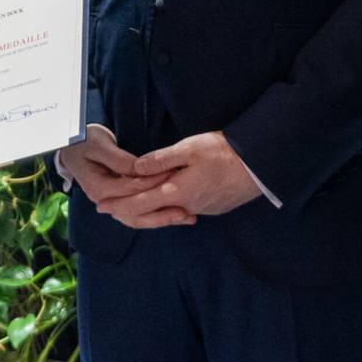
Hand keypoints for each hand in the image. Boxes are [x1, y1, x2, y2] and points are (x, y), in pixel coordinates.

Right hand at [64, 124, 191, 228]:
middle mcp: (105, 201)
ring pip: (139, 218)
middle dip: (162, 214)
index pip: (132, 189)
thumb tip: (139, 169)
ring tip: (187, 218)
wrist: (70, 145)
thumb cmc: (84, 140)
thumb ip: (120, 160)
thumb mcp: (100, 145)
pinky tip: (175, 214)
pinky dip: (156, 214)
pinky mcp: (120, 200)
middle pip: (136, 215)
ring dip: (162, 219)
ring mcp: (112, 203)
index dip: (154, 183)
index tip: (175, 175)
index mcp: (100, 188)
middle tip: (187, 212)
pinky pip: (139, 212)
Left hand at [120, 131, 262, 220]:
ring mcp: (201, 209)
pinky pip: (185, 210)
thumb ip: (161, 159)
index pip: (139, 203)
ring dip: (150, 209)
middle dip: (129, 210)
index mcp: (176, 192)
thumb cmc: (224, 153)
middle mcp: (186, 206)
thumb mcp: (189, 148)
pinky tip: (168, 200)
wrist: (260, 167)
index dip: (118, 205)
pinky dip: (170, 207)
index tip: (101, 207)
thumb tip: (136, 168)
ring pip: (168, 212)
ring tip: (136, 203)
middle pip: (151, 213)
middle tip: (110, 209)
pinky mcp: (213, 208)